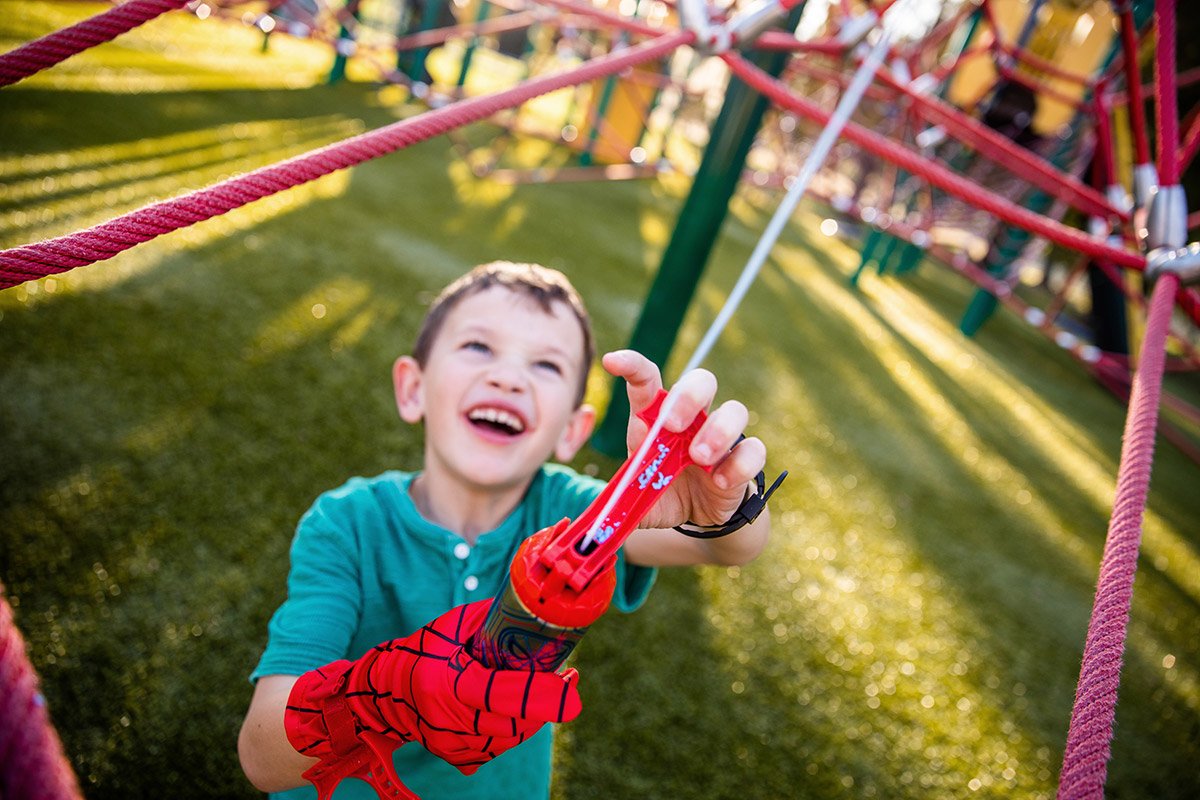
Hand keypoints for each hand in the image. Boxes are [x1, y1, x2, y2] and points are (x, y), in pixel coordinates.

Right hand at [285, 600, 581, 798]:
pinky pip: (496, 746)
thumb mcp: (449, 628)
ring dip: (534, 719)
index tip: (570, 684)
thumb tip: (529, 605)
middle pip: (512, 721)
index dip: (538, 693)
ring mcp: (450, 743)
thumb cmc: (418, 652)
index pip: (500, 693)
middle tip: (568, 685)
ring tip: (553, 694)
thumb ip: (487, 620)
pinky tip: (528, 712)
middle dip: (545, 706)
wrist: (377, 694)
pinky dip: (516, 729)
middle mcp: (447, 719)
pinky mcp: (454, 755)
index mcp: (445, 684)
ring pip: (508, 737)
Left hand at [602, 350, 766, 531]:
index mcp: (657, 418)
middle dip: (687, 397)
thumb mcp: (635, 498)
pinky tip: (720, 482)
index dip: (631, 365)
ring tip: (699, 458)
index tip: (612, 363)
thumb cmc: (661, 492)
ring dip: (717, 431)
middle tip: (672, 426)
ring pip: (735, 410)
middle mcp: (692, 418)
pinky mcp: (743, 459)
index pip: (647, 379)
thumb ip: (618, 501)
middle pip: (701, 381)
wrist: (697, 515)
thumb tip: (592, 516)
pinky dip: (738, 464)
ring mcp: (721, 436)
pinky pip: (754, 449)